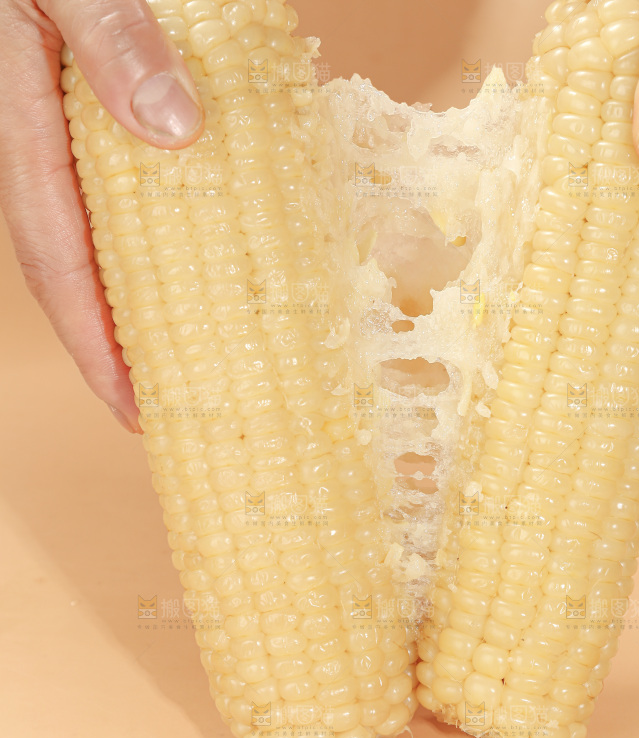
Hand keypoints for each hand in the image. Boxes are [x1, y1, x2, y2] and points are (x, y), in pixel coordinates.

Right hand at [0, 0, 203, 432]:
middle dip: (123, 350)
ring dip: (159, 306)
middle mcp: (62, 145)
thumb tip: (173, 129)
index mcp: (31, 123)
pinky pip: (157, 201)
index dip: (92, 340)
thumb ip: (111, 40)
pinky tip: (223, 270)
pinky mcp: (135, 124)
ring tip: (201, 363)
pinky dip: (187, 243)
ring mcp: (97, 140)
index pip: (56, 256)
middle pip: (88, 272)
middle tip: (171, 413)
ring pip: (126, 242)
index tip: (132, 405)